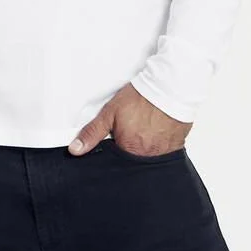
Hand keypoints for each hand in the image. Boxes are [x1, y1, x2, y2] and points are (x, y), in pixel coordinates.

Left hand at [68, 83, 191, 156]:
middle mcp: (145, 157)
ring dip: (144, 149)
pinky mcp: (174, 148)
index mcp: (128, 150)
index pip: (115, 163)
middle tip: (132, 133)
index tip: (117, 142)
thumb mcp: (110, 113)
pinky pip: (163, 154)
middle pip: (132, 162)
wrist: (169, 88)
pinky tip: (156, 135)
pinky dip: (159, 147)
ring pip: (147, 159)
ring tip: (143, 132)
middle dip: (129, 152)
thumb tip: (76, 149)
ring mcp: (161, 154)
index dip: (114, 152)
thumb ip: (92, 132)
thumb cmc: (141, 98)